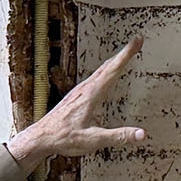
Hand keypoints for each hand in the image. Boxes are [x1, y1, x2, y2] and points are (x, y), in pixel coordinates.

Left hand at [7, 37, 145, 173]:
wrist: (40, 138)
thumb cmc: (62, 137)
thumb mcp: (94, 140)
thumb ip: (118, 136)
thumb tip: (140, 134)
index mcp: (91, 95)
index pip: (114, 70)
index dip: (127, 54)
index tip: (138, 40)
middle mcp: (84, 89)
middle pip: (108, 66)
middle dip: (124, 53)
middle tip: (136, 41)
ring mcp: (78, 92)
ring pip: (99, 71)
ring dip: (113, 61)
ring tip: (122, 56)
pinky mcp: (74, 97)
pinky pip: (93, 79)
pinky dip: (103, 72)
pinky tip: (102, 77)